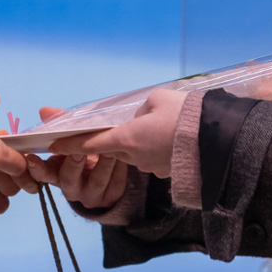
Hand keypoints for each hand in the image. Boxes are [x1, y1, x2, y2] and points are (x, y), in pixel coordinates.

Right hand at [26, 107, 131, 209]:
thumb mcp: (74, 140)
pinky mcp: (112, 196)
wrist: (111, 174)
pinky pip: (116, 182)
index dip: (37, 168)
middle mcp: (71, 188)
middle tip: (80, 148)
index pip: (43, 173)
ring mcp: (91, 195)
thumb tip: (45, 110)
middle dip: (74, 162)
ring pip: (96, 180)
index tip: (32, 157)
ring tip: (110, 147)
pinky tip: (124, 154)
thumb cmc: (87, 152)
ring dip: (104, 162)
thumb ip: (62, 125)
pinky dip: (120, 167)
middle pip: (69, 178)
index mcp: (57, 174)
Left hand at [50, 89, 183, 179]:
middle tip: (100, 130)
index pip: (89, 143)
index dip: (69, 143)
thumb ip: (141, 109)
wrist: (218, 141)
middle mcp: (134, 157)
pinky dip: (152, 148)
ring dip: (133, 142)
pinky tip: (166, 138)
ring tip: (151, 127)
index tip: (53, 145)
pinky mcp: (166, 171)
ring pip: (132, 153)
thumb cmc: (186, 115)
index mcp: (127, 138)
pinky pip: (150, 158)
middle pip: (111, 149)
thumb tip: (140, 118)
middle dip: (104, 141)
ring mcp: (150, 167)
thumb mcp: (158, 99)